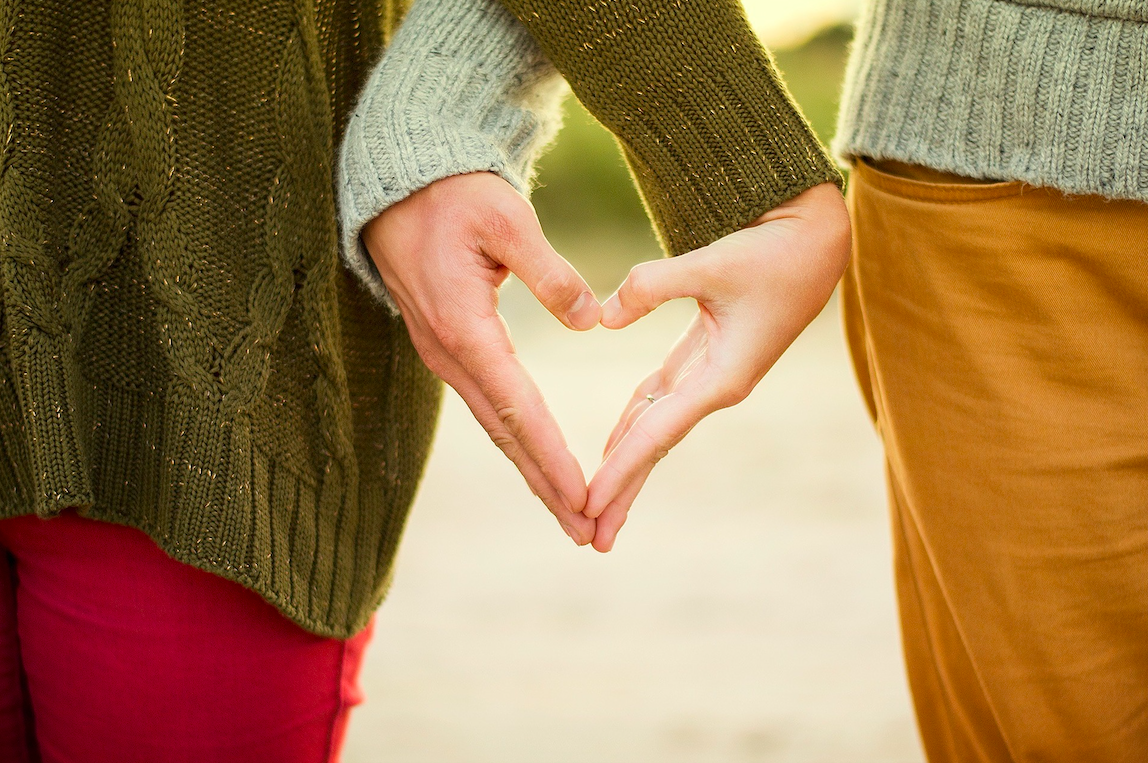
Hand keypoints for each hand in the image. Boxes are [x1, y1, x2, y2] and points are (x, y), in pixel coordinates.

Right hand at [360, 172, 601, 544]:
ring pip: (495, 425)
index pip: (518, 407)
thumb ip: (549, 272)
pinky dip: (516, 439)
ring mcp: (443, 354)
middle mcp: (449, 353)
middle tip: (585, 530)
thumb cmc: (453, 195)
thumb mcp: (506, 219)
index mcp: (465, 327)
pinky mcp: (447, 347)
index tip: (584, 496)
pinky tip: (537, 459)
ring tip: (570, 510)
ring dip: (532, 470)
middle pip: (505, 433)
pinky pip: (487, 404)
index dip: (552, 456)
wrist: (397, 185)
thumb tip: (590, 321)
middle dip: (546, 485)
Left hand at [586, 183, 851, 550]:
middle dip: (622, 491)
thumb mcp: (712, 263)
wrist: (816, 240)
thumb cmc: (773, 252)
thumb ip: (652, 286)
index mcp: (723, 378)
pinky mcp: (706, 356)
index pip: (657, 434)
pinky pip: (661, 399)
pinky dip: (634, 422)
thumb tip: (602, 318)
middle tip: (589, 537)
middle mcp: (716, 387)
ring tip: (595, 504)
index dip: (619, 470)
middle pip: (655, 447)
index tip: (587, 505)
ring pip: (656, 427)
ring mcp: (711, 375)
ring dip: (626, 464)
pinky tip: (613, 444)